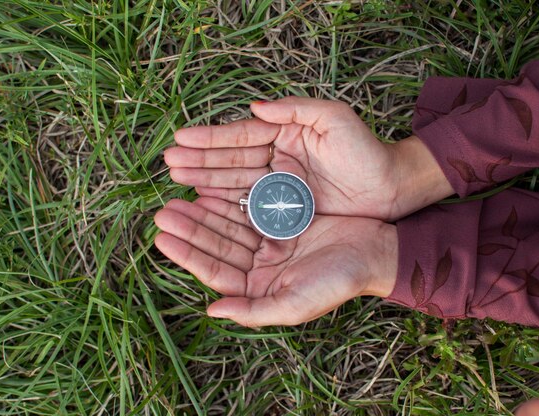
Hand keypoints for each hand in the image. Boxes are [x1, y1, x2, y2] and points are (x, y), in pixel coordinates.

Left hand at [154, 197, 397, 325]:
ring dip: (204, 213)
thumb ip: (253, 311)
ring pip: (228, 225)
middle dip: (190, 229)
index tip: (162, 238)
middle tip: (163, 212)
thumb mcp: (296, 303)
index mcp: (260, 288)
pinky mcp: (280, 221)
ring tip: (177, 198)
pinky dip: (228, 200)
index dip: (188, 255)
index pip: (216, 271)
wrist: (375, 251)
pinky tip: (209, 189)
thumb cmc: (339, 281)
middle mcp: (260, 266)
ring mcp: (269, 242)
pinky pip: (247, 208)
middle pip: (217, 245)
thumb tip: (211, 311)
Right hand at [164, 97, 451, 220]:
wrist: (391, 187)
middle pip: (232, 160)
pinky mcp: (287, 209)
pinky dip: (227, 205)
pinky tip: (205, 203)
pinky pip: (251, 207)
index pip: (241, 135)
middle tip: (169, 163)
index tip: (181, 138)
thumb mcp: (335, 118)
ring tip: (178, 180)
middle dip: (200, 161)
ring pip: (236, 183)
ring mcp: (280, 186)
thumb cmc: (366, 150)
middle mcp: (277, 159)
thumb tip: (255, 105)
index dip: (211, 137)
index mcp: (285, 134)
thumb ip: (295, 108)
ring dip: (207, 182)